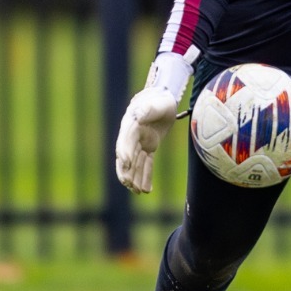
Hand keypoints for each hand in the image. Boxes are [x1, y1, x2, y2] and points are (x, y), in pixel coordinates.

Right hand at [115, 52, 192, 194]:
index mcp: (130, 124)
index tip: (127, 164)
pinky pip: (146, 164)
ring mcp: (140, 143)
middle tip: (129, 185)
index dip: (126, 153)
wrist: (165, 98)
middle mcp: (132, 136)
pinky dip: (146, 176)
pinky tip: (147, 190)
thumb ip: (147, 110)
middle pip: (127, 156)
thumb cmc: (160, 100)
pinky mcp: (149, 147)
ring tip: (138, 192)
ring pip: (136, 164)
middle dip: (127, 171)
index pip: (125, 141)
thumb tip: (138, 115)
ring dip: (136, 178)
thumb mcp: (156, 103)